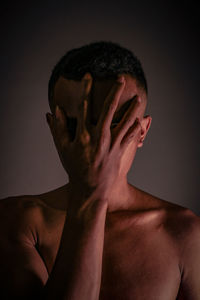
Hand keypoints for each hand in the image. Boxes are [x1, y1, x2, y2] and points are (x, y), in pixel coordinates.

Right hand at [46, 75, 141, 201]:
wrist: (89, 189)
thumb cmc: (74, 169)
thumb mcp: (63, 149)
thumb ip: (58, 129)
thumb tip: (53, 111)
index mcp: (83, 134)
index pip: (84, 105)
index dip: (86, 88)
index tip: (89, 75)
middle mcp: (99, 136)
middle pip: (109, 108)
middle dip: (116, 91)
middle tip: (121, 79)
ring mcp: (112, 144)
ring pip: (125, 121)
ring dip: (132, 108)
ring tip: (138, 98)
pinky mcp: (120, 152)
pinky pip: (130, 137)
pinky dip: (136, 128)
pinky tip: (139, 120)